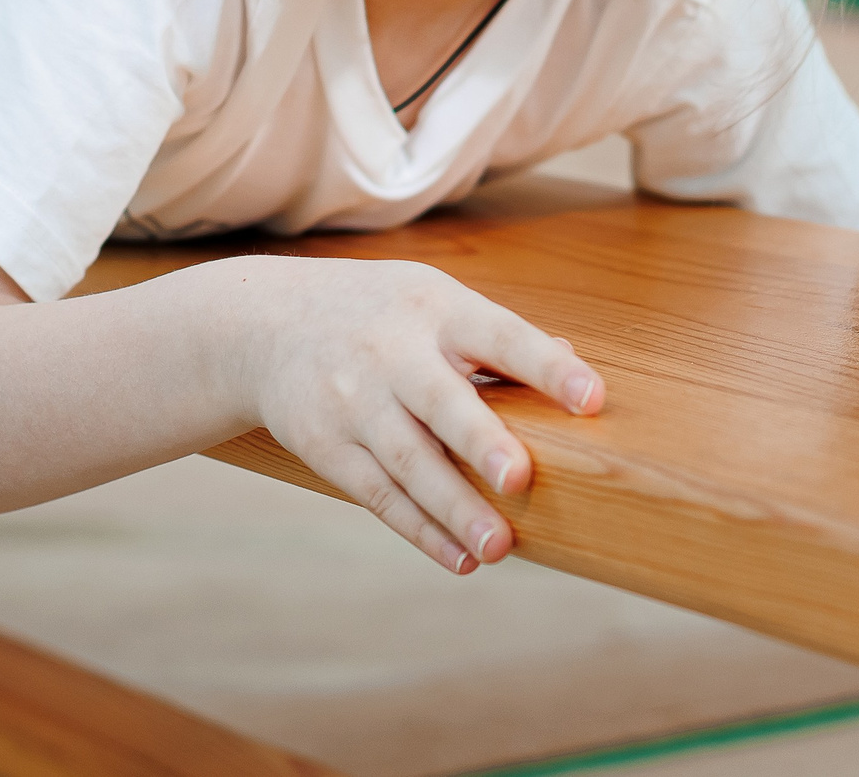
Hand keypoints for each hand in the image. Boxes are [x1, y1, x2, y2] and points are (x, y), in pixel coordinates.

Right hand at [232, 257, 602, 574]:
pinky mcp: (325, 445)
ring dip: (454, 508)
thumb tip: (569, 356)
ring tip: (499, 548)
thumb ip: (493, 335)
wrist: (266, 325)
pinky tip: (460, 559)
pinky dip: (420, 529)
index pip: (499, 335)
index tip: (592, 398)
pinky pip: (378, 494)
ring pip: (407, 460)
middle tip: (520, 479)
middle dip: (479, 440)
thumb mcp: (431, 301)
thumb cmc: (378, 314)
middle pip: (439, 400)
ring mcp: (353, 401)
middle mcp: (390, 353)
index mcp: (434, 309)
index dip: (546, 366)